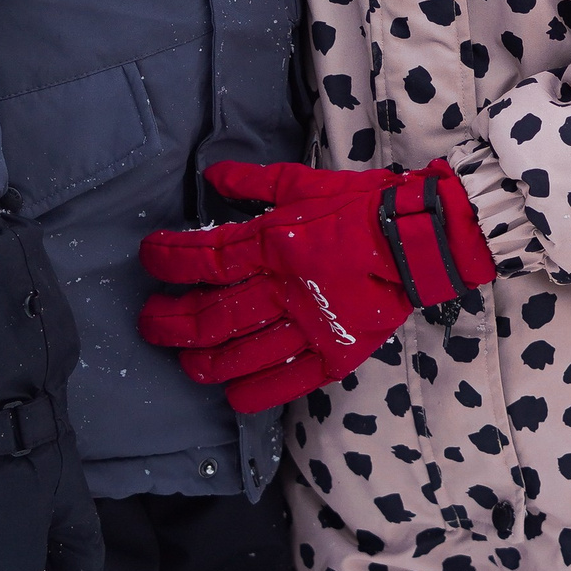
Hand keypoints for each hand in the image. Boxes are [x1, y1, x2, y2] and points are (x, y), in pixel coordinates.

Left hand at [137, 160, 497, 412]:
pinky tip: (232, 394)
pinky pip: (287, 382)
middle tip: (149, 323)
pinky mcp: (336, 354)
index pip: (205, 257)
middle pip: (210, 315)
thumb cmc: (364, 205)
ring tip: (187, 361)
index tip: (148, 259)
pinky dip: (255, 392)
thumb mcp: (305, 182)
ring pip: (241, 354)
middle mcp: (285, 288)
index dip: (167, 260)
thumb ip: (254, 182)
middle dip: (169, 322)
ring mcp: (310, 326)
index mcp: (276, 242)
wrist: (421, 238)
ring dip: (203, 361)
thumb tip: (211, 177)